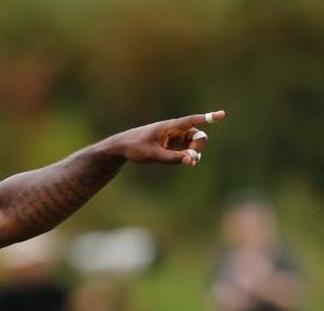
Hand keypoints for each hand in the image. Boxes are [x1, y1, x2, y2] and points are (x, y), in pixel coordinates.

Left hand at [110, 111, 225, 166]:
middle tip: (192, 159)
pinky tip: (185, 161)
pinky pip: (186, 150)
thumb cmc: (135, 148)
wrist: (122, 147)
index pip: (193, 121)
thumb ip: (173, 158)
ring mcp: (174, 138)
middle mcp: (175, 130)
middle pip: (197, 136)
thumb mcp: (153, 155)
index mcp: (170, 126)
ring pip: (193, 144)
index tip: (222, 115)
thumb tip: (192, 160)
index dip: (208, 118)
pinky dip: (187, 156)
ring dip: (194, 153)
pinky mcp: (172, 145)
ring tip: (189, 162)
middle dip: (198, 147)